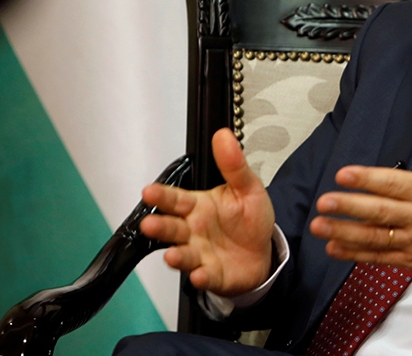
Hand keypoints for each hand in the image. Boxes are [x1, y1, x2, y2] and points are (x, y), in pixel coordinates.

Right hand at [140, 128, 274, 295]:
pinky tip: (200, 274)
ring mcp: (200, 253)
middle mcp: (193, 230)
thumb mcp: (248, 187)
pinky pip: (204, 276)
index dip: (162, 196)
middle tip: (149, 225)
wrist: (263, 251)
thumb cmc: (249, 219)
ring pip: (183, 254)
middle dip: (159, 227)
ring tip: (173, 255)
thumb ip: (233, 164)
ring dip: (176, 256)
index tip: (149, 191)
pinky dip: (201, 276)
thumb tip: (224, 135)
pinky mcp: (212, 274)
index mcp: (198, 206)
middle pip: (171, 228)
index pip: (176, 199)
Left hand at [310, 94, 411, 282]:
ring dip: (346, 232)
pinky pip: (382, 257)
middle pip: (380, 211)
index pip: (394, 183)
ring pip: (376, 237)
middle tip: (324, 202)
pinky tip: (337, 248)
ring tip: (321, 226)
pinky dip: (358, 254)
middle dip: (349, 207)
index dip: (367, 179)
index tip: (344, 174)